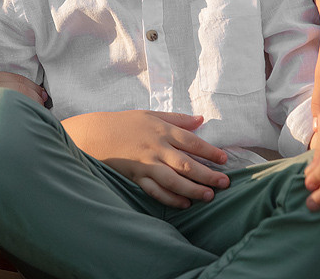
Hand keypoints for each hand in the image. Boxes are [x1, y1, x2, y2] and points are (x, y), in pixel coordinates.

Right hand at [63, 110, 228, 208]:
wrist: (95, 134)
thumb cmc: (124, 123)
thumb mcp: (150, 115)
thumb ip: (177, 119)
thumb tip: (201, 119)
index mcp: (161, 130)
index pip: (191, 142)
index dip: (209, 151)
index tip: (224, 159)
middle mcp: (156, 148)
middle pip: (186, 164)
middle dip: (208, 174)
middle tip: (225, 183)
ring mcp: (146, 164)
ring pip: (173, 180)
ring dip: (193, 189)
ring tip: (209, 196)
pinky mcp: (136, 177)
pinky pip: (156, 191)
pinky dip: (170, 198)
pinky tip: (184, 203)